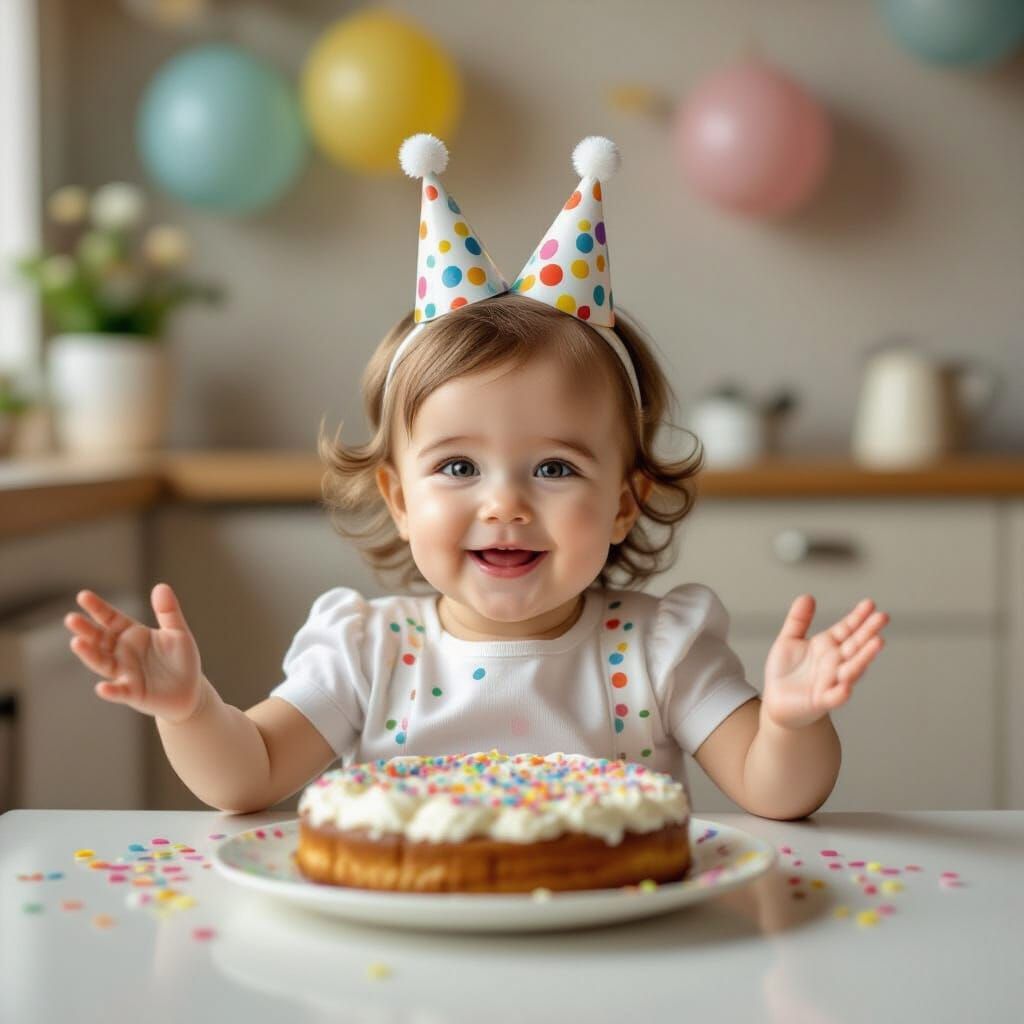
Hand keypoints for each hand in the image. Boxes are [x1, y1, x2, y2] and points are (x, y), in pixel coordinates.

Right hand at [64, 583, 204, 724]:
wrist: (189, 690)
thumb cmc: (181, 659)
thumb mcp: (178, 631)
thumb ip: (168, 611)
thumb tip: (161, 586)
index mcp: (132, 634)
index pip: (111, 618)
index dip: (97, 608)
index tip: (82, 595)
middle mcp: (122, 652)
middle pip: (100, 639)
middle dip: (85, 629)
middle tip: (71, 619)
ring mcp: (125, 673)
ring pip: (102, 663)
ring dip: (89, 654)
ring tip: (76, 643)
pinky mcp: (133, 693)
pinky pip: (119, 691)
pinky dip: (110, 690)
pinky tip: (101, 687)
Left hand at [762, 595, 887, 730]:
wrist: (778, 702)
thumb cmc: (786, 672)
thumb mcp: (789, 640)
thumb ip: (798, 620)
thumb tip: (808, 596)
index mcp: (827, 646)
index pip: (847, 629)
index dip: (858, 617)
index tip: (870, 603)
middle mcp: (835, 662)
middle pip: (855, 645)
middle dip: (868, 632)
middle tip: (883, 617)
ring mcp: (832, 681)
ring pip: (851, 669)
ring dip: (864, 657)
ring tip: (877, 643)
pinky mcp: (822, 700)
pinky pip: (834, 696)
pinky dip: (841, 692)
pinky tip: (846, 687)